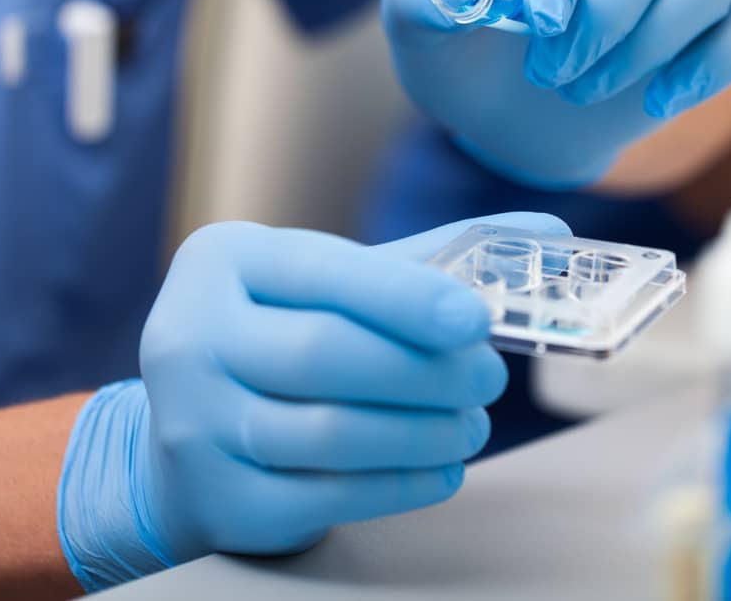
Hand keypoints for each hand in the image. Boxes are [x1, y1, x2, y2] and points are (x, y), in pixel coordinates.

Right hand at [56, 212, 569, 590]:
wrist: (186, 438)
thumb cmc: (279, 339)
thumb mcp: (328, 285)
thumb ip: (426, 262)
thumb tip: (544, 232)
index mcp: (221, 261)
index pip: (325, 273)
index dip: (407, 298)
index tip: (479, 320)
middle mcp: (189, 337)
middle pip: (327, 355)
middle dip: (426, 371)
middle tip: (489, 378)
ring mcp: (194, 425)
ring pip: (331, 434)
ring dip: (423, 433)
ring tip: (471, 424)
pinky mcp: (218, 499)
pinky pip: (328, 496)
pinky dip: (401, 485)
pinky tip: (443, 469)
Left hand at [383, 0, 730, 187]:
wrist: (512, 99)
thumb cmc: (465, 44)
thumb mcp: (420, 23)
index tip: (541, 26)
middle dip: (607, 17)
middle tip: (553, 74)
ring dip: (649, 47)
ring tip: (586, 89)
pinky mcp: (723, 1)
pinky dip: (717, 63)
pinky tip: (663, 99)